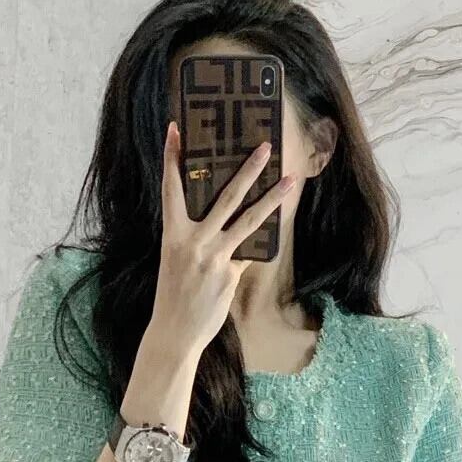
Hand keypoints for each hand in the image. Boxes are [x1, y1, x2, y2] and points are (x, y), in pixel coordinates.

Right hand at [150, 121, 297, 356]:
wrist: (175, 331)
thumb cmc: (174, 293)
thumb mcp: (177, 258)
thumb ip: (200, 237)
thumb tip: (227, 222)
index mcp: (173, 233)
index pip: (172, 188)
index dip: (172, 158)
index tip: (175, 130)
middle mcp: (193, 240)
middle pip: (224, 197)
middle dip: (246, 170)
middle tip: (264, 148)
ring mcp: (215, 257)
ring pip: (249, 221)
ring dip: (271, 199)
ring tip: (289, 181)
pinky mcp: (231, 273)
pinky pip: (249, 252)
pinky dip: (260, 244)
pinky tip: (275, 229)